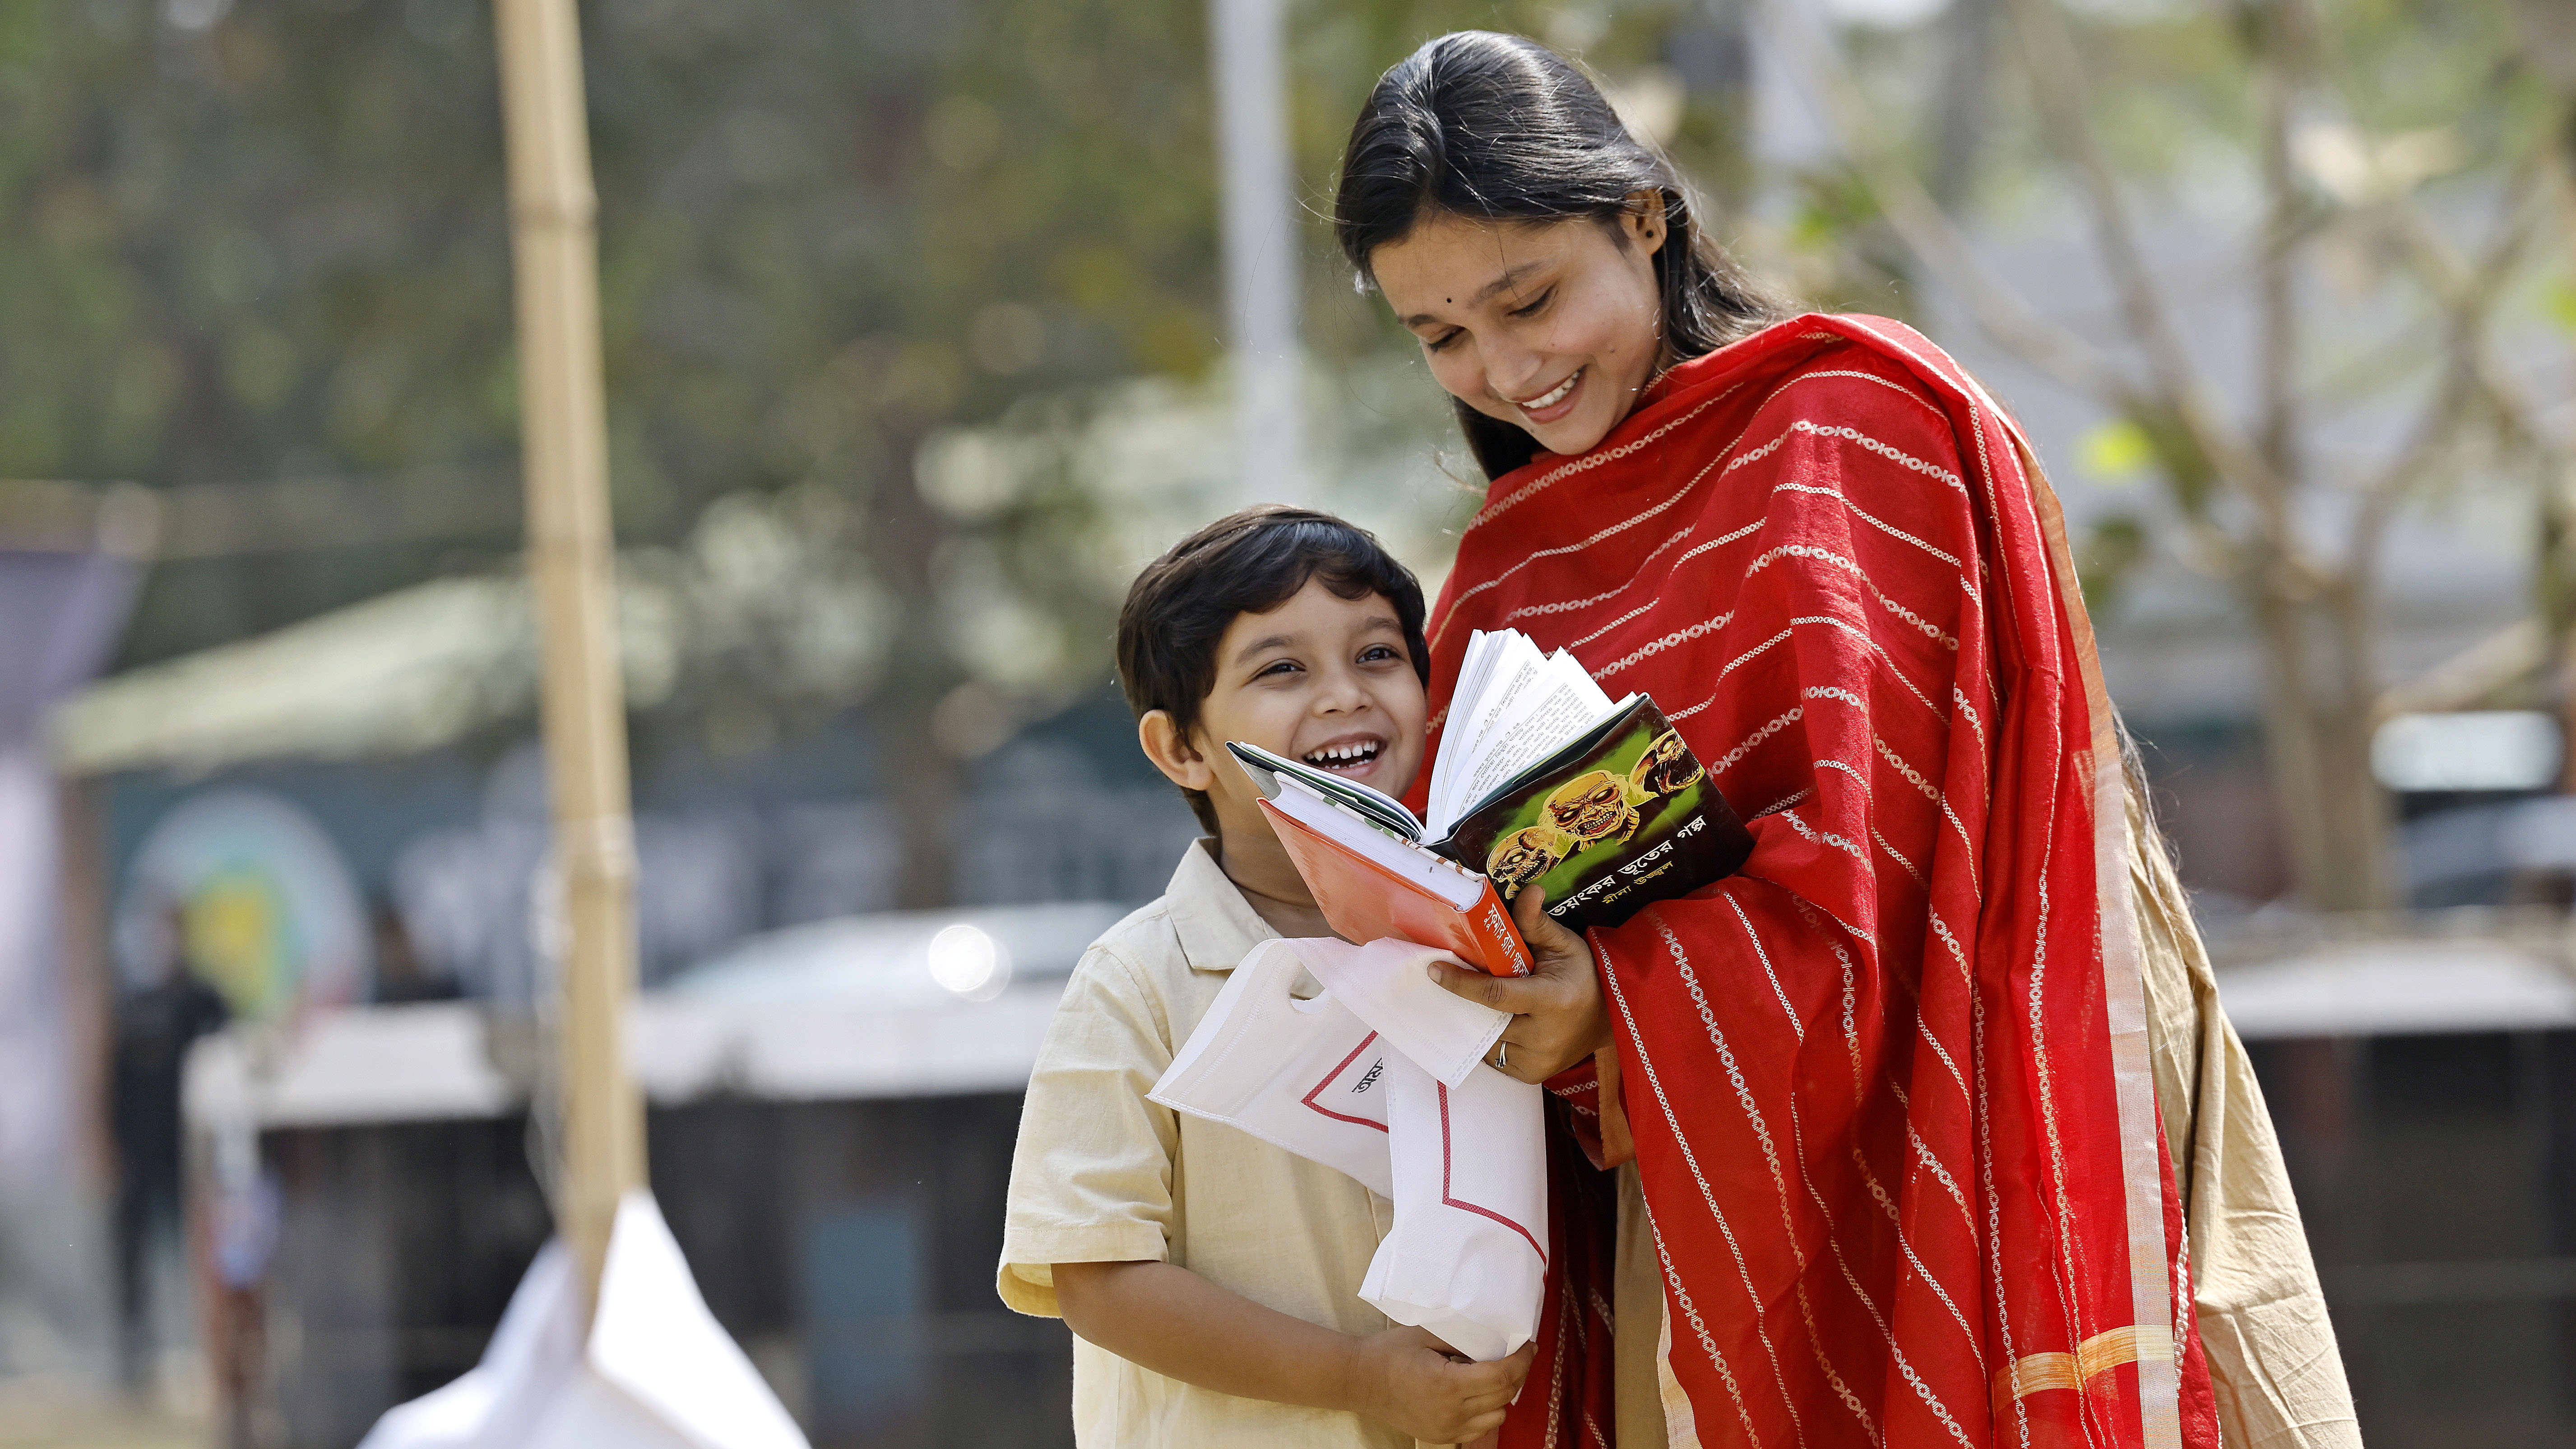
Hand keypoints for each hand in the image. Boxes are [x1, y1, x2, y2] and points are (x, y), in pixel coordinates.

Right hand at [1340, 1325, 1533, 1442]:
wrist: (1360, 1380)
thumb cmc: (1390, 1351)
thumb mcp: (1427, 1334)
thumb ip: (1462, 1338)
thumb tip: (1496, 1337)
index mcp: (1449, 1383)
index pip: (1502, 1375)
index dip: (1522, 1359)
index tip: (1529, 1345)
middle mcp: (1452, 1412)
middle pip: (1505, 1396)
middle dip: (1518, 1373)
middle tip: (1518, 1354)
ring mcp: (1447, 1428)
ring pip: (1497, 1417)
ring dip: (1503, 1395)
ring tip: (1495, 1374)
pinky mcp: (1441, 1436)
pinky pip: (1479, 1429)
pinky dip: (1487, 1412)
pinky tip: (1477, 1393)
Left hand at [1429, 886, 1611, 1082]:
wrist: (1610, 1018)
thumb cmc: (1584, 975)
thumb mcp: (1565, 944)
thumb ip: (1537, 923)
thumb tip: (1529, 890)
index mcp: (1552, 1000)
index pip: (1495, 994)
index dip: (1461, 983)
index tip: (1434, 971)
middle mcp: (1543, 1036)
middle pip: (1484, 1020)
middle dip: (1463, 1003)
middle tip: (1447, 984)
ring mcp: (1537, 1061)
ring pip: (1485, 1042)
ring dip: (1473, 1023)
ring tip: (1467, 1002)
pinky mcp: (1531, 1075)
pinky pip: (1495, 1057)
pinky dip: (1487, 1040)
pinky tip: (1489, 1022)